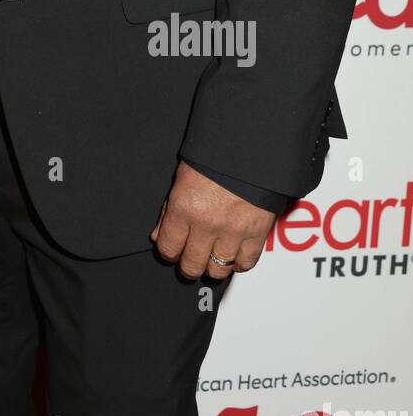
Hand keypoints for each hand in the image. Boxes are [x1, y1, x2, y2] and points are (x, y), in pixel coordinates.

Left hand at [149, 161, 275, 278]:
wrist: (249, 146)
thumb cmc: (214, 157)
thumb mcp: (182, 178)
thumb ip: (169, 210)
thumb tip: (158, 236)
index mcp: (184, 207)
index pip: (168, 248)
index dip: (168, 252)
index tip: (173, 250)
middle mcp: (207, 223)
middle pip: (192, 265)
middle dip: (189, 265)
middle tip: (191, 259)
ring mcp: (233, 230)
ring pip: (218, 269)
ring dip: (213, 266)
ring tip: (212, 257)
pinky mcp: (257, 232)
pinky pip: (246, 263)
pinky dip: (239, 263)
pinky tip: (234, 255)